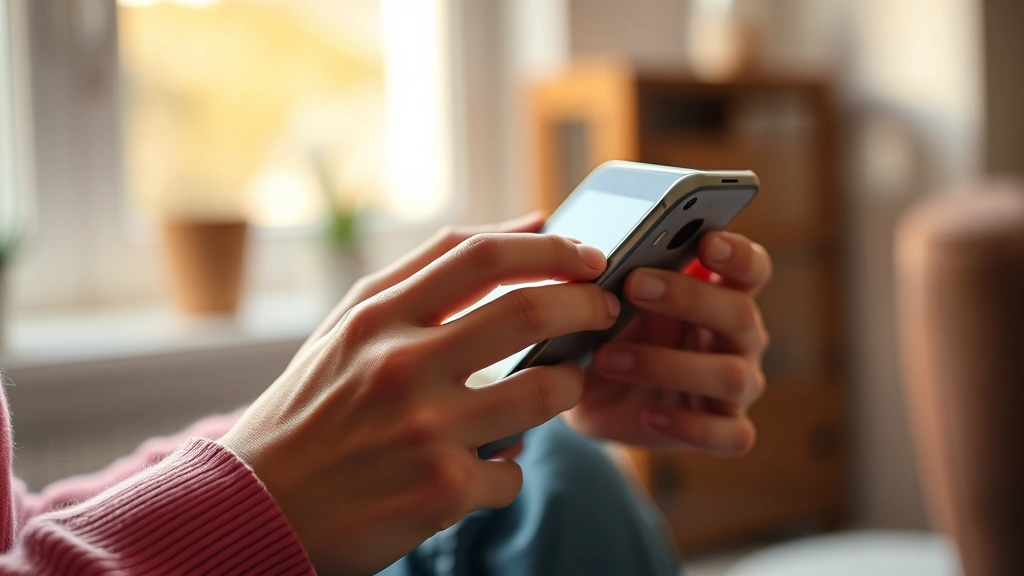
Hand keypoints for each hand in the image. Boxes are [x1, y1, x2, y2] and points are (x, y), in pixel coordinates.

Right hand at [220, 233, 618, 574]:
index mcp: (376, 315)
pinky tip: (488, 464)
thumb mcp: (350, 327)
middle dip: (587, 305)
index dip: (550, 247)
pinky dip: (510, 466)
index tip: (587, 254)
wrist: (256, 508)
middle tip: (604, 310)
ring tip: (560, 385)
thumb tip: (529, 225)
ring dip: (567, 387)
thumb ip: (431, 272)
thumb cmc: (312, 408)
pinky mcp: (441, 491)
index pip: (481, 255)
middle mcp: (400, 364)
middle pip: (529, 311)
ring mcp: (424, 429)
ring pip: (545, 392)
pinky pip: (513, 470)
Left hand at [564, 231, 771, 455]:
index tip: (707, 242)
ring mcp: (737, 386)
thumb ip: (604, 272)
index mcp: (720, 293)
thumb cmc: (604, 330)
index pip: (751, 268)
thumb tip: (576, 240)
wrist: (584, 395)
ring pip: (730, 375)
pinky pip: (729, 434)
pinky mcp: (724, 429)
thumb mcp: (600, 300)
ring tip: (609, 357)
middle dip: (688, 298)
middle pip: (740, 314)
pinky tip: (650, 415)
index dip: (738, 254)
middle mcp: (739, 338)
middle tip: (634, 285)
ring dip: (667, 365)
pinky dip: (690, 425)